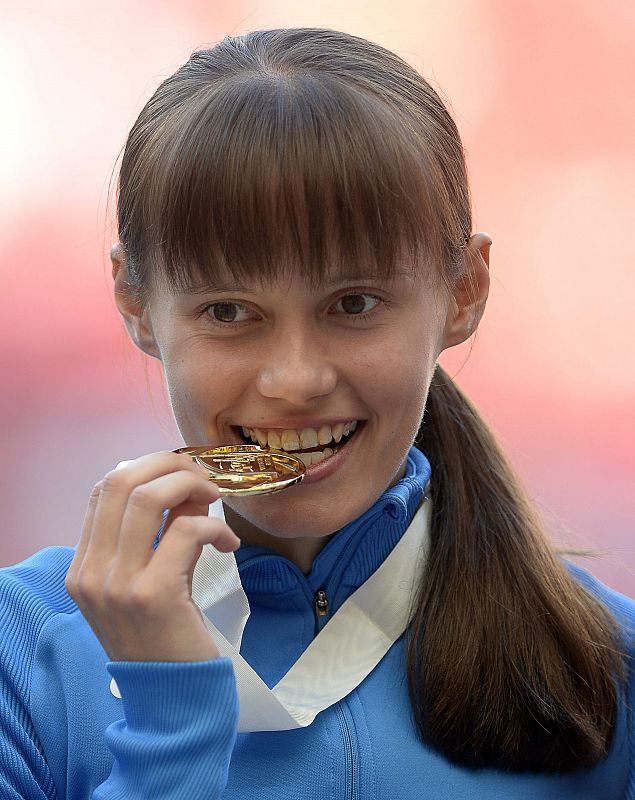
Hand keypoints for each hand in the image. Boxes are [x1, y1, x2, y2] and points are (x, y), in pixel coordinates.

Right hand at [65, 451, 239, 661]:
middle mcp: (91, 572)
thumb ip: (157, 534)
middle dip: (169, 464)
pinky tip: (229, 544)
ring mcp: (117, 584)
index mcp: (84, 566)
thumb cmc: (163, 637)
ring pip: (149, 498)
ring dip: (192, 486)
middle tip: (203, 476)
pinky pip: (187, 532)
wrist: (172, 699)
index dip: (146, 465)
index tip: (181, 470)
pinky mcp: (153, 595)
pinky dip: (215, 528)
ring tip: (216, 499)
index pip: (103, 490)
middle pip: (121, 481)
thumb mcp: (147, 581)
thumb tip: (187, 485)